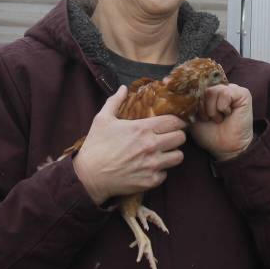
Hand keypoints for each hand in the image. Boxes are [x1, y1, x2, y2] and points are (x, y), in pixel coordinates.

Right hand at [72, 86, 186, 204]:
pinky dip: (160, 172)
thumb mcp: (102, 120)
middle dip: (177, 136)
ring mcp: (152, 164)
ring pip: (178, 157)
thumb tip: (123, 88)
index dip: (177, 121)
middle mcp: (151, 146)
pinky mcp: (150, 181)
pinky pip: (166, 174)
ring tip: (164, 153)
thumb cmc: (95, 146)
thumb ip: (115, 101)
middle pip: (181, 138)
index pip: (174, 122)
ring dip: (172, 154)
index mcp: (142, 128)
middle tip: (169, 137)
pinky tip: (151, 168)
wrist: (88, 177)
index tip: (173, 123)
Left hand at [192, 84, 253, 160]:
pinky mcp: (243, 94)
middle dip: (204, 108)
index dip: (196, 103)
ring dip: (213, 109)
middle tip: (210, 119)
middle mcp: (221, 89)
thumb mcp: (194, 117)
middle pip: (204, 89)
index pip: (197, 88)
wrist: (226, 148)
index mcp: (210, 93)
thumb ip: (190, 103)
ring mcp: (232, 90)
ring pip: (213, 91)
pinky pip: (225, 93)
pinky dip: (222, 107)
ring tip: (219, 119)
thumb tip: (185, 93)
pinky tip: (228, 115)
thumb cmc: (210, 135)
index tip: (201, 117)